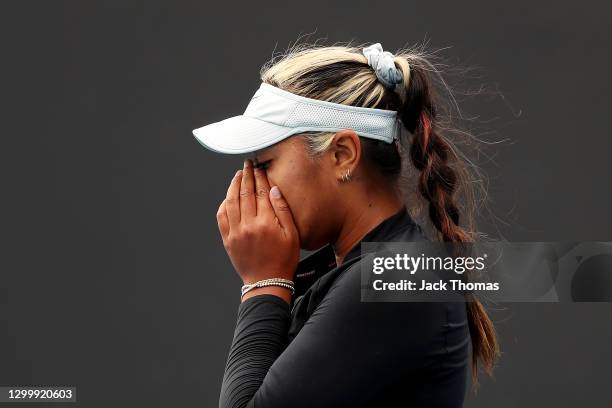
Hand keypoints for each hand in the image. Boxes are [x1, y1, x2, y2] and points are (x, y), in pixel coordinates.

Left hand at [217, 159, 299, 296]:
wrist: (267, 282)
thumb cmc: (283, 260)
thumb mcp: (292, 235)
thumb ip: (283, 210)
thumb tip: (273, 190)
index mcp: (266, 222)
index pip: (261, 192)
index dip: (261, 177)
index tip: (260, 168)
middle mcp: (248, 225)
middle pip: (245, 193)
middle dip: (246, 176)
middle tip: (248, 165)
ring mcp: (236, 232)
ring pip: (231, 201)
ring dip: (233, 185)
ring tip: (238, 175)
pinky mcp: (228, 239)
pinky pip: (222, 216)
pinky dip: (224, 203)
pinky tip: (228, 196)